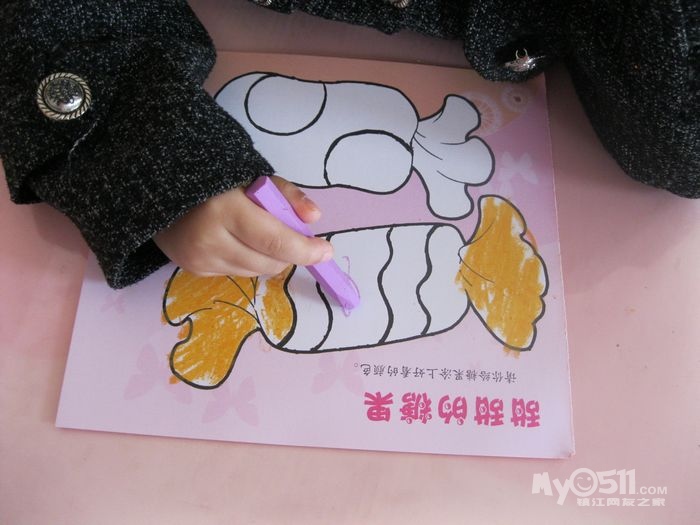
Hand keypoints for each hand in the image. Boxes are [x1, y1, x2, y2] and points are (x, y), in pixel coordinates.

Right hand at [154, 176, 332, 276]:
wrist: (155, 186)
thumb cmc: (212, 179)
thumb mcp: (251, 176)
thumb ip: (285, 194)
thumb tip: (314, 217)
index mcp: (226, 209)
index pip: (275, 241)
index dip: (305, 250)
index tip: (326, 252)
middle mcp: (210, 239)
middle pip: (268, 262)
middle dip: (289, 254)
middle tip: (292, 238)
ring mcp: (199, 258)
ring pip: (254, 272)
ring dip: (268, 259)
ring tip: (260, 235)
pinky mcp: (193, 269)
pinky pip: (236, 273)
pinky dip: (247, 260)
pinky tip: (237, 241)